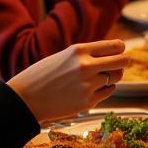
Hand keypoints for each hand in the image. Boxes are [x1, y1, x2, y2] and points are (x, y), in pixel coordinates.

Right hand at [7, 40, 129, 122]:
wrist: (24, 98)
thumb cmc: (43, 75)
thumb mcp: (65, 56)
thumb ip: (87, 54)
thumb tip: (115, 55)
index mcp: (79, 50)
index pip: (115, 46)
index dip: (120, 49)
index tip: (120, 51)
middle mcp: (86, 66)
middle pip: (122, 61)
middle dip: (123, 62)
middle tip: (120, 64)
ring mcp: (88, 85)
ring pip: (116, 77)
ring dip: (112, 76)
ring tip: (100, 77)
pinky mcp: (88, 101)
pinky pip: (108, 91)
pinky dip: (105, 89)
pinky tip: (93, 88)